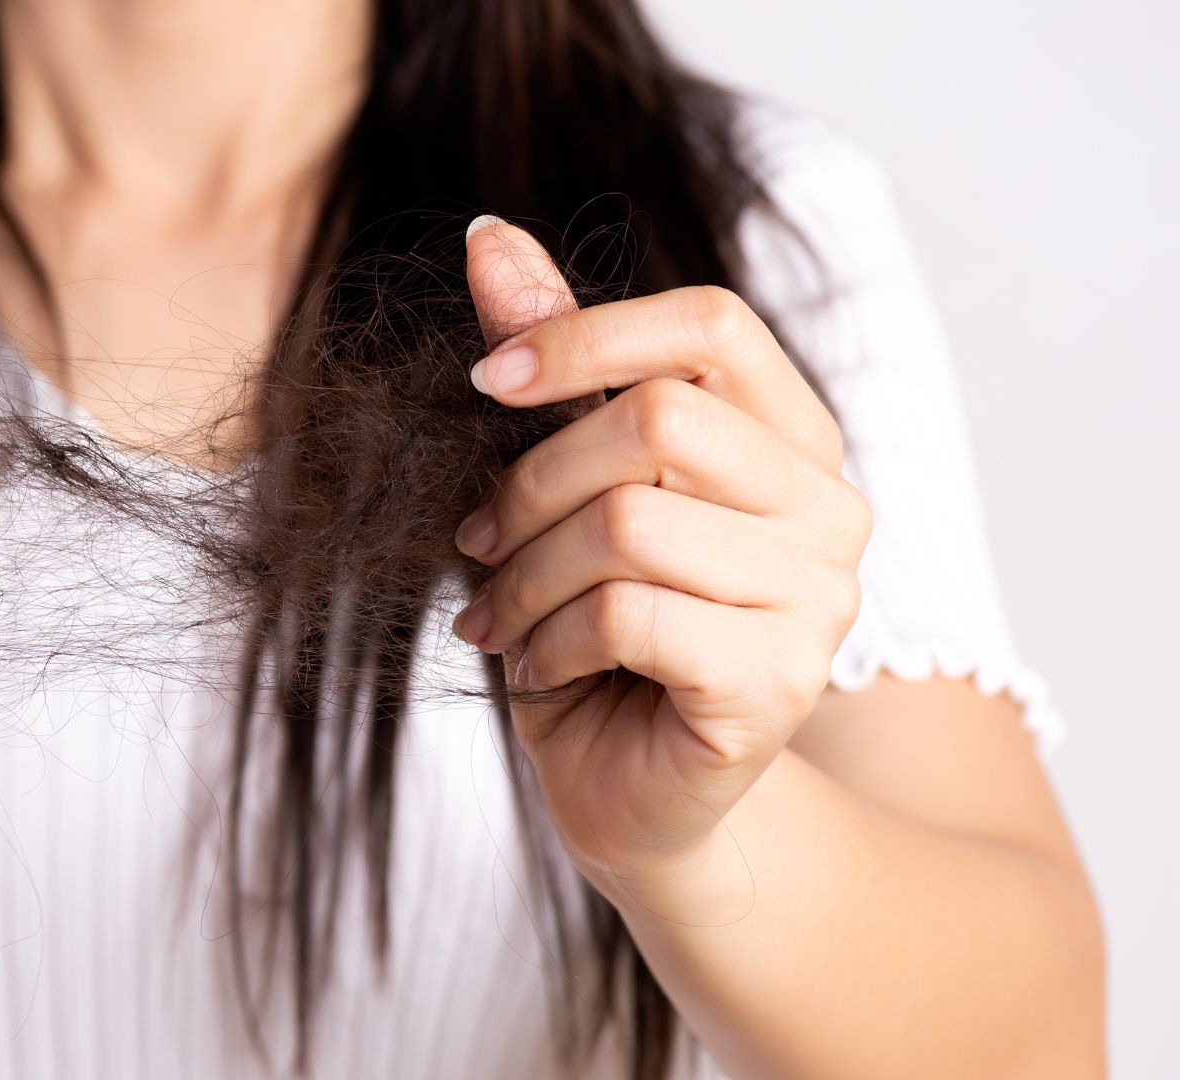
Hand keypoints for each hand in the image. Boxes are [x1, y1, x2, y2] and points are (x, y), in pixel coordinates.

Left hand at [452, 218, 870, 891]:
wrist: (633, 792)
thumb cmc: (600, 632)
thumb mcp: (563, 486)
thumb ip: (552, 362)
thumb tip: (487, 237)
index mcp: (787, 435)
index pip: (708, 322)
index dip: (584, 334)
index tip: (484, 382)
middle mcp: (828, 505)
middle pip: (658, 420)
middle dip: (529, 483)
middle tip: (476, 543)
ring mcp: (819, 598)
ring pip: (628, 523)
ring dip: (526, 576)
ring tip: (500, 619)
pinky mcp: (781, 681)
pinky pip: (628, 615)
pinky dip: (550, 641)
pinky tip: (539, 668)